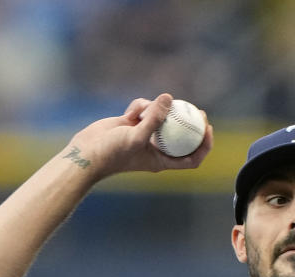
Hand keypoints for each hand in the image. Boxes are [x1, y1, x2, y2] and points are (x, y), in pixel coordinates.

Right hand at [67, 95, 212, 180]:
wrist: (87, 152)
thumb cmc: (112, 153)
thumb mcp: (135, 136)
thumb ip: (154, 118)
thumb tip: (169, 97)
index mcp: (162, 160)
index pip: (191, 157)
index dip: (203, 145)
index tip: (207, 129)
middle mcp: (156, 149)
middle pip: (181, 136)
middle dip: (191, 122)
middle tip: (197, 109)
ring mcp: (145, 135)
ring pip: (161, 116)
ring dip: (155, 109)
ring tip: (142, 112)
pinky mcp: (133, 123)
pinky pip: (144, 109)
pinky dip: (140, 106)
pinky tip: (130, 112)